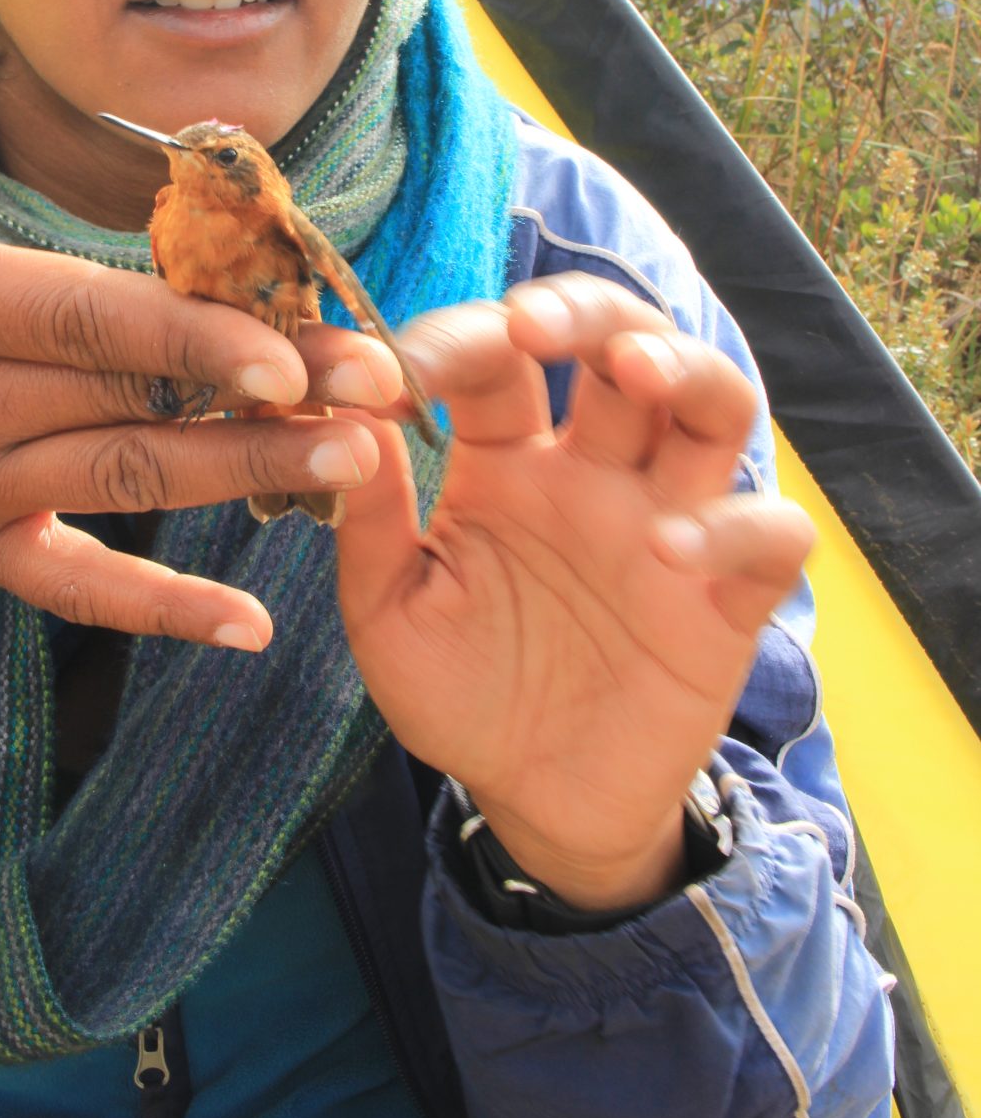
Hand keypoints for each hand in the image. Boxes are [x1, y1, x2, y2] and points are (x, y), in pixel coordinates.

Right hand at [0, 39, 401, 646]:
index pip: (85, 321)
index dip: (191, 338)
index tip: (289, 350)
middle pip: (134, 401)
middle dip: (264, 403)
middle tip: (378, 394)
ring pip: (128, 485)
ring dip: (244, 479)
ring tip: (354, 466)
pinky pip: (75, 590)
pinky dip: (160, 611)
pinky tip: (249, 626)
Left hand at [335, 274, 813, 908]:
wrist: (537, 804)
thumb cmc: (460, 694)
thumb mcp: (389, 616)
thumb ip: (368, 525)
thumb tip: (348, 422)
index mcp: (506, 460)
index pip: (495, 362)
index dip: (455, 343)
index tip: (402, 370)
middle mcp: (594, 471)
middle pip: (619, 343)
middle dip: (584, 313)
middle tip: (533, 322)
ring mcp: (668, 522)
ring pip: (713, 405)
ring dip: (684, 370)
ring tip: (635, 370)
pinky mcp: (727, 599)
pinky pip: (769, 536)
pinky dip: (737, 527)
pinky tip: (674, 548)